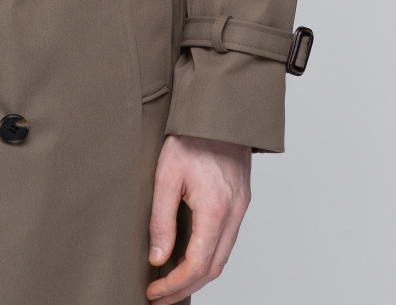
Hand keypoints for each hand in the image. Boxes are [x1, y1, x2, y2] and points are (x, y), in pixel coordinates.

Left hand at [146, 134, 250, 302]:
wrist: (219, 110)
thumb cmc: (190, 136)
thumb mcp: (165, 175)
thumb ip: (161, 220)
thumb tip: (157, 258)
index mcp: (215, 210)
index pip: (197, 265)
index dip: (174, 285)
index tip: (154, 292)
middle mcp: (234, 214)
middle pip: (213, 269)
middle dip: (186, 288)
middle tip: (161, 296)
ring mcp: (241, 208)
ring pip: (222, 257)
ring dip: (198, 276)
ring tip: (171, 282)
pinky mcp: (240, 201)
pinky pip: (227, 240)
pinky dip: (209, 256)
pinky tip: (190, 257)